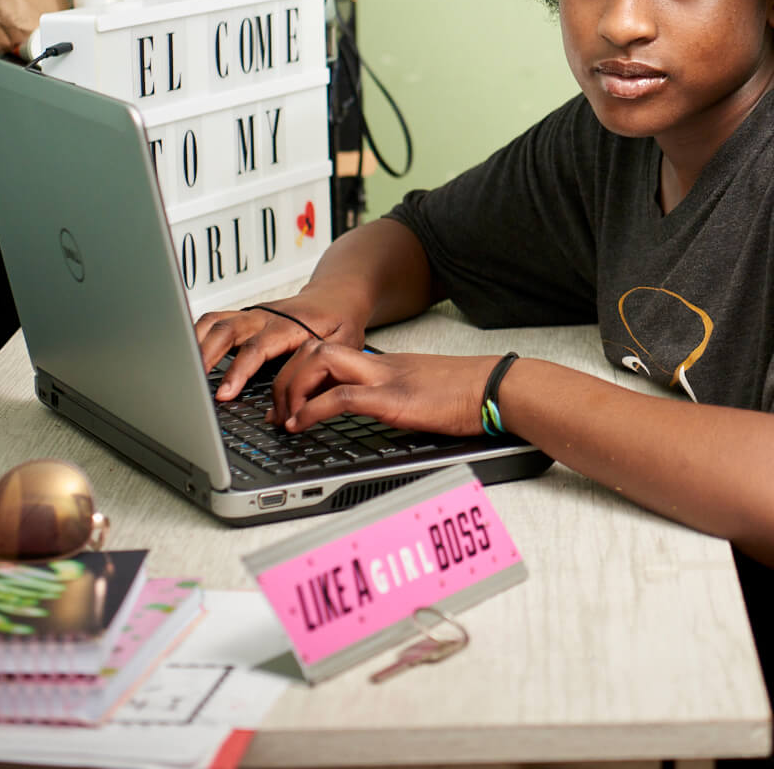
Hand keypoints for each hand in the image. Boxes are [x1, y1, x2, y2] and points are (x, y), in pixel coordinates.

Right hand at [193, 300, 365, 399]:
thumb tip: (303, 406)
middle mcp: (266, 317)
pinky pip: (214, 321)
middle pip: (227, 329)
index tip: (224, 393)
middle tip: (192, 382)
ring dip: (196, 343)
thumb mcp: (345, 346)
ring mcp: (253, 315)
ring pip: (215, 322)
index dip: (238, 371)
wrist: (337, 296)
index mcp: (290, 325)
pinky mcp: (244, 317)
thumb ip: (326, 373)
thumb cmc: (340, 322)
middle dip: (206, 356)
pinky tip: (188, 355)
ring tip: (182, 370)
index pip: (257, 348)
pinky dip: (197, 335)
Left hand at [271, 343, 501, 437]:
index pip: (329, 351)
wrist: (498, 388)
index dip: (298, 372)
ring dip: (292, 388)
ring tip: (286, 417)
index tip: (285, 401)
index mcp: (386, 364)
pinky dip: (311, 410)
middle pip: (315, 348)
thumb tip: (383, 412)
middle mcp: (380, 366)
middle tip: (275, 410)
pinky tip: (302, 425)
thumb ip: (398, 395)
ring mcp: (386, 379)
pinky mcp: (394, 400)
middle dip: (285, 377)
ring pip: (320, 361)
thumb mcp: (424, 391)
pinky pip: (340, 397)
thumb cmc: (470, 394)